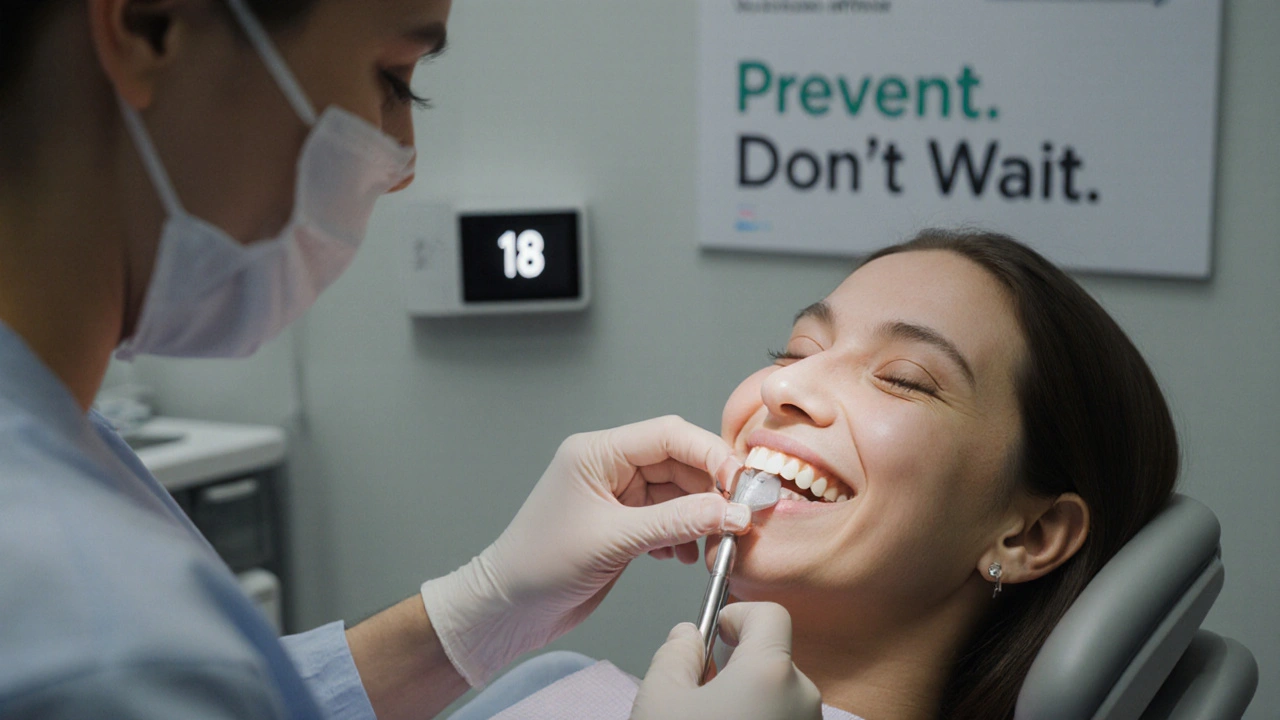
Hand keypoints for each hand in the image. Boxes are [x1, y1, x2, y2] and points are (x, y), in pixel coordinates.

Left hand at [420, 416, 751, 685]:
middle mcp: (608, 466)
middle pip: (679, 462)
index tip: (743, 483)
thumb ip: (676, 523)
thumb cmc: (539, 566)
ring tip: (716, 544)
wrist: (508, 609)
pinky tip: (686, 556)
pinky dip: (685, 534)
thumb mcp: (613, 541)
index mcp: (597, 452)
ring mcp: (616, 495)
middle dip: (711, 490)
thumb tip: (731, 512)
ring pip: (677, 493)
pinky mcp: (623, 523)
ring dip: (701, 516)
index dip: (711, 455)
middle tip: (740, 518)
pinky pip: (668, 517)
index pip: (669, 435)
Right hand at [631, 602, 822, 719]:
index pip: (770, 614)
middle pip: (771, 657)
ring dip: (748, 697)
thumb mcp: (661, 699)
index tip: (715, 630)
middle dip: (737, 665)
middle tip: (700, 691)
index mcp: (770, 674)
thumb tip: (688, 637)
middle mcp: (802, 698)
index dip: (738, 615)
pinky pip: (784, 716)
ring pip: (777, 692)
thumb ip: (675, 654)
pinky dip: (760, 717)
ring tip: (711, 717)